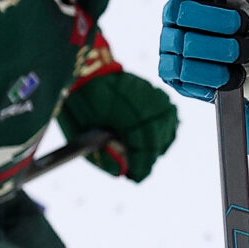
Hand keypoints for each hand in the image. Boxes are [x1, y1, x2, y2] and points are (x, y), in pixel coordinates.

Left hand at [59, 47, 179, 181]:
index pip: (142, 142)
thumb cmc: (80, 102)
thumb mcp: (80, 131)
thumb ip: (101, 154)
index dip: (141, 164)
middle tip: (139, 169)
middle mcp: (142, 99)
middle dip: (149, 156)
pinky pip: (168, 114)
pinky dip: (164, 128)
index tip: (136, 177)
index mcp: (121, 108)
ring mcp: (151, 93)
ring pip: (167, 125)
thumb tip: (123, 173)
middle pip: (157, 136)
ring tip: (146, 154)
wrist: (86, 70)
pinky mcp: (155, 90)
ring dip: (158, 143)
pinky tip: (154, 137)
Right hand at [157, 0, 248, 153]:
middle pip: (177, 11)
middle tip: (244, 28)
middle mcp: (189, 17)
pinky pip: (184, 75)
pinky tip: (234, 74)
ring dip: (220, 52)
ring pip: (182, 46)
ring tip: (246, 55)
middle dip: (214, 21)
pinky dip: (214, 76)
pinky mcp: (184, 79)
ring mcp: (182, 48)